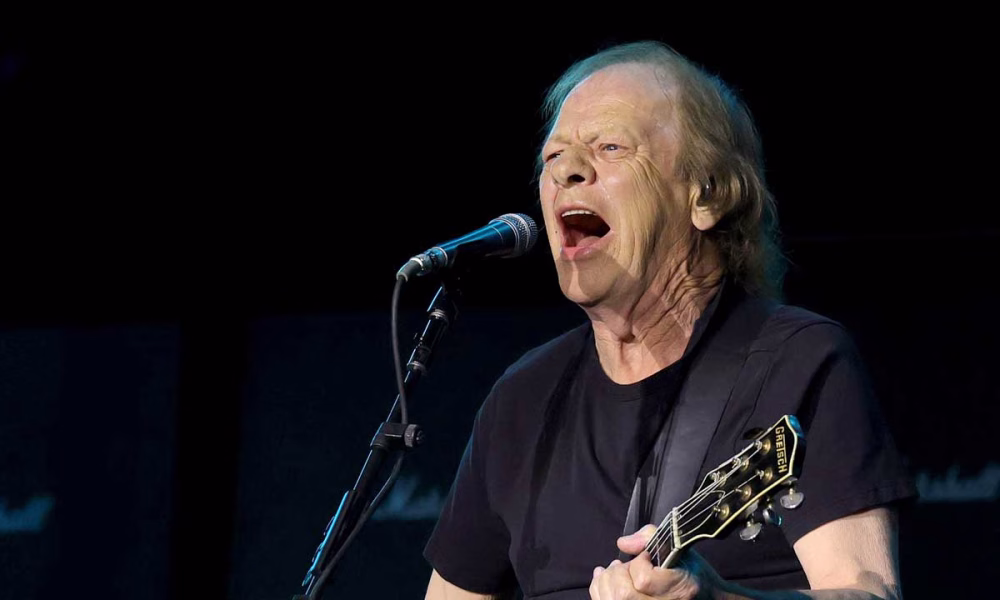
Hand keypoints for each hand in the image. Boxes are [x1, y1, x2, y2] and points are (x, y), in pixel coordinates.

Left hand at [589, 524, 725, 599]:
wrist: (707, 598)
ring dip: (604, 582)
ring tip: (613, 572)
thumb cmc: (691, 571)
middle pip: (622, 594)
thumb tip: (622, 543)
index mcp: (680, 589)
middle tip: (622, 565)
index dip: (638, 563)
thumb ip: (650, 537)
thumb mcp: (679, 547)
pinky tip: (603, 580)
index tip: (646, 558)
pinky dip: (599, 590)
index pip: (643, 579)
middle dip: (615, 573)